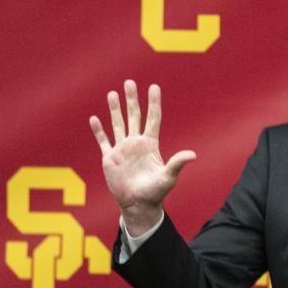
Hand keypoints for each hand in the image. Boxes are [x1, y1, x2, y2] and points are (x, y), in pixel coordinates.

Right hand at [89, 80, 195, 235]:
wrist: (137, 205)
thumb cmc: (155, 193)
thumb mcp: (168, 178)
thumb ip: (177, 164)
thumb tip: (193, 155)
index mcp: (150, 145)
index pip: (152, 119)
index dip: (153, 103)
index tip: (154, 86)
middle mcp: (136, 143)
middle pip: (134, 116)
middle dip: (132, 99)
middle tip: (129, 82)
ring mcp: (122, 150)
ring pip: (118, 124)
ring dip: (115, 109)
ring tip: (112, 93)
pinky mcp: (110, 159)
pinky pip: (103, 141)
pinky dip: (98, 130)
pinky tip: (94, 118)